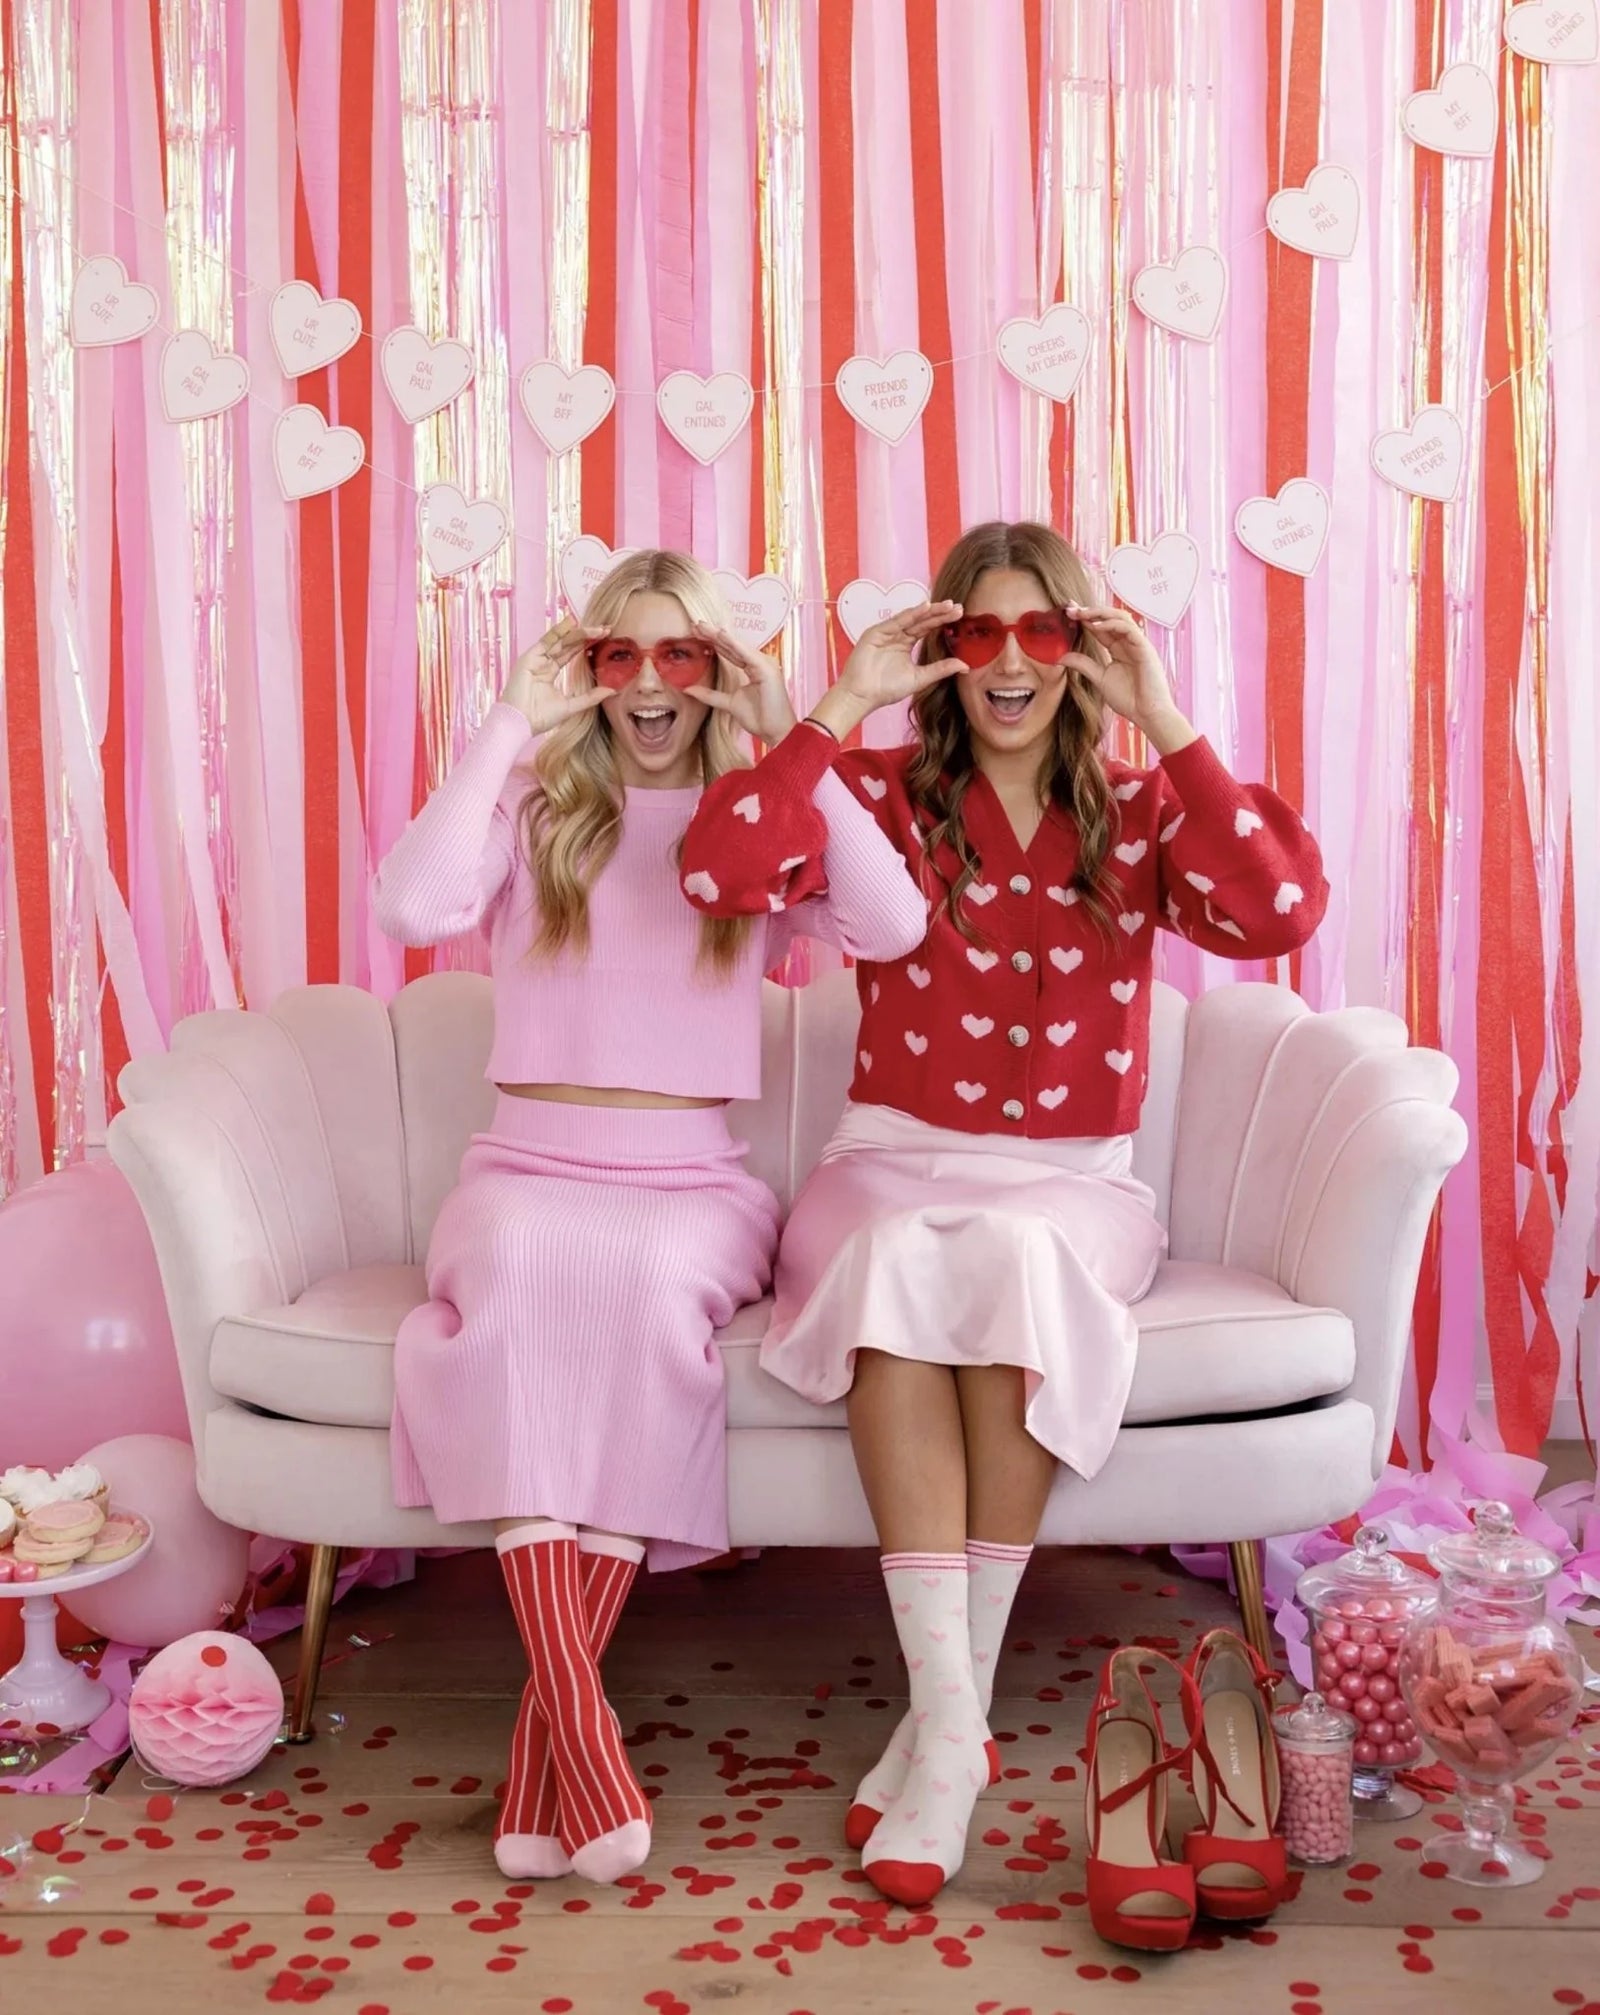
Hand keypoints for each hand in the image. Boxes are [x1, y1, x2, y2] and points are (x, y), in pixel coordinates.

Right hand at [501, 616, 609, 734]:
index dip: (588, 645)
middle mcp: (543, 662)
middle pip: (568, 644)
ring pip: (561, 640)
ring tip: (597, 628)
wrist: (519, 723)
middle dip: (588, 636)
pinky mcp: (530, 657)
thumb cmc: (540, 718)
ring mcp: (536, 658)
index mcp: (550, 672)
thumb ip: (591, 697)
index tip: (606, 639)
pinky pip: (547, 640)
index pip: (572, 653)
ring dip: (579, 633)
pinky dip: (559, 630)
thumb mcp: (571, 706)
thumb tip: (612, 690)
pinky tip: (572, 622)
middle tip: (606, 630)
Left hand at [684, 624, 797, 742]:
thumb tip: (688, 689)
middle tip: (696, 624)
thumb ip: (709, 695)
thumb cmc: (759, 718)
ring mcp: (765, 665)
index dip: (714, 643)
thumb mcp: (728, 703)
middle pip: (733, 646)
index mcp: (753, 668)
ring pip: (738, 646)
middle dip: (714, 635)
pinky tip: (721, 635)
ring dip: (720, 635)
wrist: (775, 732)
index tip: (696, 634)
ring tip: (703, 626)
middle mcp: (760, 663)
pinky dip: (734, 644)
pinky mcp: (767, 670)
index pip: (731, 652)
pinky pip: (747, 654)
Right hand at [809, 601, 965, 738]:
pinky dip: (911, 614)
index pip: (928, 629)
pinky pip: (897, 621)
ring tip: (946, 605)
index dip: (943, 622)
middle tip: (958, 607)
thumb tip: (965, 666)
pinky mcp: (876, 633)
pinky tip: (925, 608)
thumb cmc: (886, 690)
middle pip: (922, 621)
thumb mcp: (920, 678)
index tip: (960, 615)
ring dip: (929, 611)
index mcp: (906, 645)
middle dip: (940, 613)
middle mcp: (897, 635)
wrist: (862, 696)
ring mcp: (887, 633)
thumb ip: (940, 670)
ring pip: (911, 619)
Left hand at [1064, 603, 1193, 751]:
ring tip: (1081, 613)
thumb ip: (1082, 665)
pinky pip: (1129, 629)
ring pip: (1121, 617)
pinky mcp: (1145, 648)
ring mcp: (1138, 644)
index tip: (1067, 613)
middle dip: (1090, 611)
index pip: (1101, 627)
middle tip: (1070, 609)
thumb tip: (1061, 656)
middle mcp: (1129, 642)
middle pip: (1110, 618)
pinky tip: (1095, 626)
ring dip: (1100, 613)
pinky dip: (1112, 624)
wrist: (1147, 714)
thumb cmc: (1129, 699)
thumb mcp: (1099, 678)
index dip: (1085, 618)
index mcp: (1119, 648)